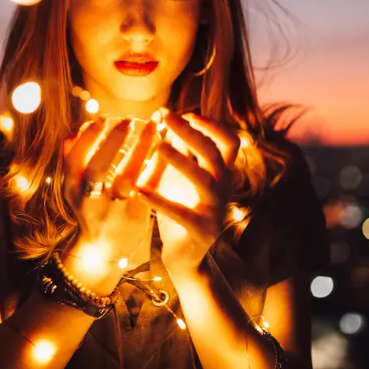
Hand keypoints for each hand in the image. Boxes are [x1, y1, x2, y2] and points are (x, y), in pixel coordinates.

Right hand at [61, 117, 157, 289]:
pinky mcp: (136, 215)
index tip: (103, 118)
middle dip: (112, 142)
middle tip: (128, 120)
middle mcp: (90, 201)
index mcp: (72, 189)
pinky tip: (167, 146)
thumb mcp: (75, 187)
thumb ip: (74, 159)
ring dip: (141, 149)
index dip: (88, 138)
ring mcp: (114, 210)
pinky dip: (158, 164)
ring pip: (126, 177)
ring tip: (153, 126)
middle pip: (97, 169)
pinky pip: (150, 185)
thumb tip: (77, 128)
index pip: (74, 159)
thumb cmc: (91, 207)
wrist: (103, 250)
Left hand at [136, 112, 239, 273]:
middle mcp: (223, 188)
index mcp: (221, 173)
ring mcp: (215, 209)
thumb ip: (181, 151)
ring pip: (204, 180)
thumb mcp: (181, 176)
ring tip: (158, 146)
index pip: (229, 142)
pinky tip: (139, 191)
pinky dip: (159, 201)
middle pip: (214, 154)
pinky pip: (181, 213)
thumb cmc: (182, 207)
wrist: (186, 255)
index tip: (188, 113)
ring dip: (181, 160)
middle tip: (167, 117)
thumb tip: (169, 118)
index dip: (213, 125)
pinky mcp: (201, 230)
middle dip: (191, 132)